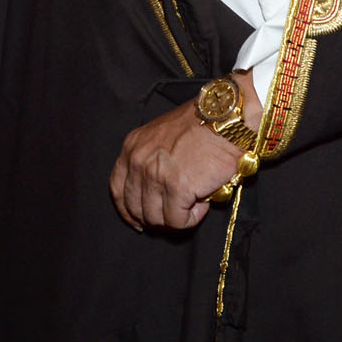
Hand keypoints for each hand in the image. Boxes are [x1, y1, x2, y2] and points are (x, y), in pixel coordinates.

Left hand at [109, 71, 260, 231]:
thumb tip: (152, 195)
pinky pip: (177, 220)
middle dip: (154, 218)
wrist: (223, 120)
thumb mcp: (160, 135)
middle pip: (134, 207)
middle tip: (176, 214)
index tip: (138, 221)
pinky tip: (202, 204)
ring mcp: (155, 175)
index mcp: (132, 147)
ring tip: (194, 203)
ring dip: (176, 218)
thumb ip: (149, 160)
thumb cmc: (199, 126)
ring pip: (155, 218)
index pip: (117, 189)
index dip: (128, 210)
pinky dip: (191, 218)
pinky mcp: (177, 188)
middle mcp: (138, 161)